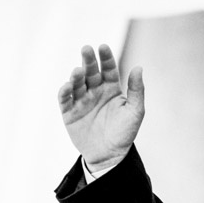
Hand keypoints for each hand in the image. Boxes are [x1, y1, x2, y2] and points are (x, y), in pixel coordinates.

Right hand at [58, 44, 144, 170]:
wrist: (110, 156)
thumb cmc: (125, 133)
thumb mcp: (135, 111)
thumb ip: (137, 90)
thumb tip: (138, 67)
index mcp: (111, 88)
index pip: (108, 69)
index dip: (106, 58)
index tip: (103, 47)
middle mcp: (95, 91)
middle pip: (90, 72)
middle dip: (88, 60)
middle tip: (86, 49)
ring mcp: (81, 101)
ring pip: (77, 83)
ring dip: (76, 76)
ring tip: (78, 71)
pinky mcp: (69, 113)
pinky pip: (65, 100)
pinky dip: (65, 92)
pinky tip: (67, 86)